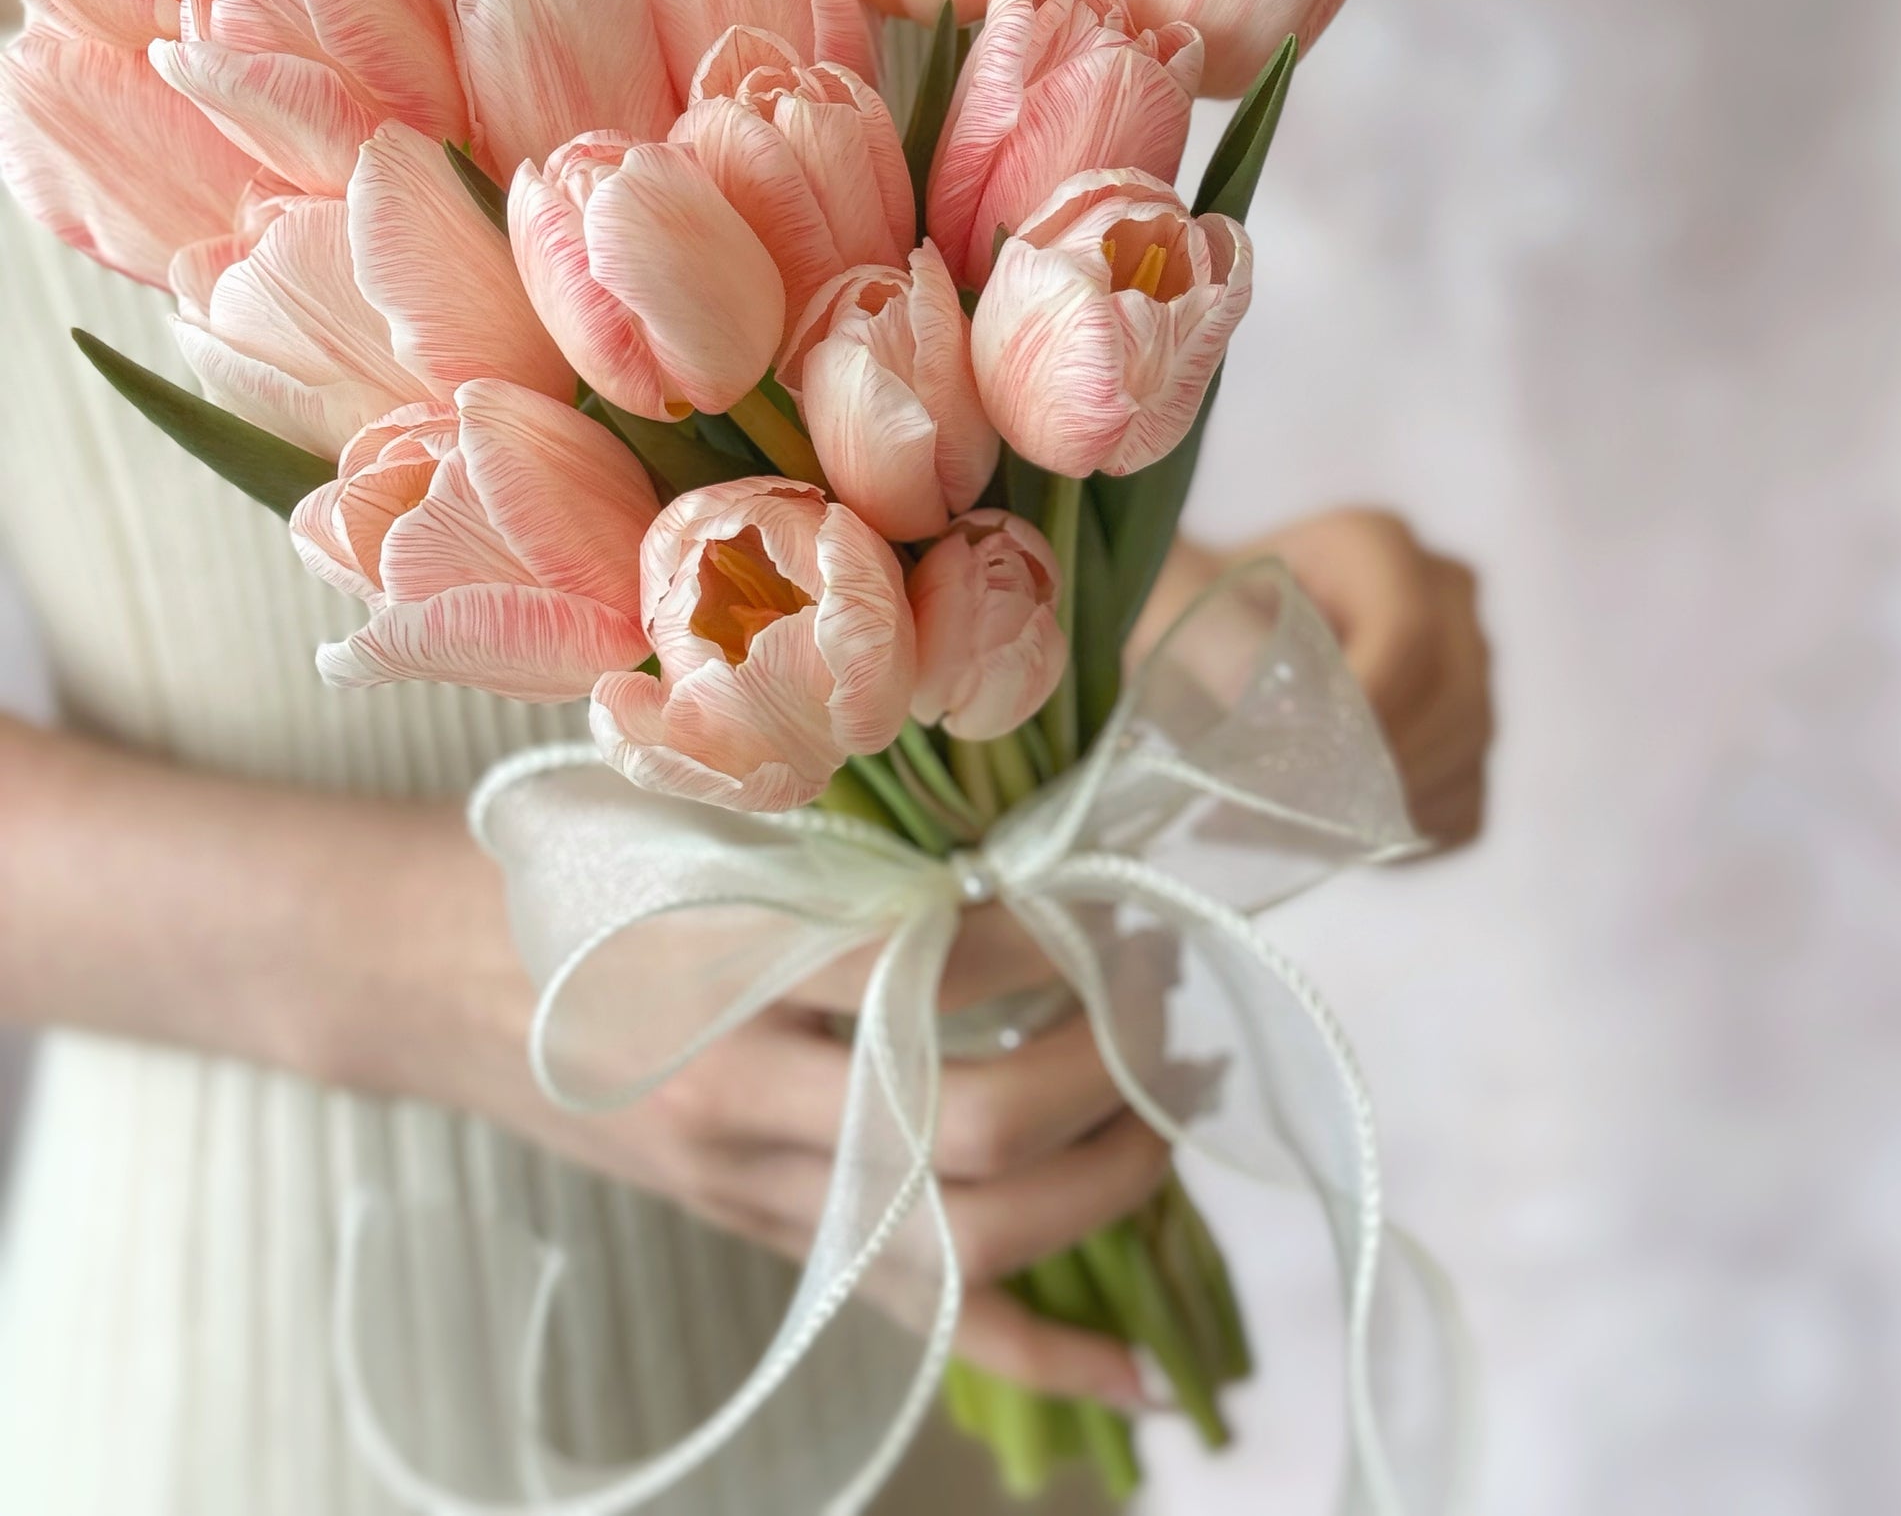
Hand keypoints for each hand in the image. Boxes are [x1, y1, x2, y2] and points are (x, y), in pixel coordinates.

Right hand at [409, 830, 1159, 1412]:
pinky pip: (922, 1312)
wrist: (440, 976)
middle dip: (1092, 1075)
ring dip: (1097, 1189)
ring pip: (960, 1239)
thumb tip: (1013, 836)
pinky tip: (1141, 1378)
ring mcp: (755, 1191)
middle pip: (961, 1133)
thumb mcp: (690, 819)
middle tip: (1155, 1007)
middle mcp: (739, 1102)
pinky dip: (1040, 1349)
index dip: (1032, 947)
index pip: (917, 978)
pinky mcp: (770, 1238)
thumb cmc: (576, 864)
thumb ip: (833, 836)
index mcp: (720, 972)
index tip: (1090, 898)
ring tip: (1165, 1119)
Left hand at [1152, 508, 1493, 847]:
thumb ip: (1219, 643)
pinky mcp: (1468, 736)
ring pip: (1465, 756)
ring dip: (1381, 810)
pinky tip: (1331, 830)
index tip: (1291, 762)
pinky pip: (1464, 806)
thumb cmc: (1195, 617)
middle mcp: (1445, 596)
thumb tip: (1277, 706)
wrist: (1213, 643)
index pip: (1409, 634)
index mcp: (1377, 546)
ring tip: (1291, 822)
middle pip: (1454, 700)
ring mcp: (1471, 666)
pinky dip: (1400, 836)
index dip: (1363, 711)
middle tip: (1282, 810)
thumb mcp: (1178, 613)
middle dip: (1369, 773)